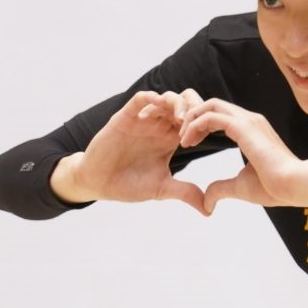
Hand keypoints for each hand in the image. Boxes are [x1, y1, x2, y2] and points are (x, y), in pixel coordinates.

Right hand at [61, 90, 207, 211]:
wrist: (98, 183)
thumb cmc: (128, 184)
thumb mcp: (161, 189)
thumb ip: (184, 193)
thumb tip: (209, 210)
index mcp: (170, 139)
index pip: (194, 121)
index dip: (203, 124)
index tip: (205, 138)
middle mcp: (159, 127)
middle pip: (185, 102)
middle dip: (195, 108)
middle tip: (195, 125)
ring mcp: (142, 120)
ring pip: (165, 98)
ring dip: (177, 103)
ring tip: (180, 118)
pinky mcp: (125, 118)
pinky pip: (140, 99)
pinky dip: (151, 97)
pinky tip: (158, 104)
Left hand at [178, 98, 307, 213]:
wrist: (293, 185)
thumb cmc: (274, 186)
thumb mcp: (239, 186)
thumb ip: (221, 189)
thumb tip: (207, 202)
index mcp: (251, 130)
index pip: (221, 115)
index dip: (201, 124)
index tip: (189, 142)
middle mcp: (250, 120)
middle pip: (213, 105)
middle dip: (193, 117)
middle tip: (181, 137)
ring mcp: (248, 120)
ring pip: (211, 105)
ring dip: (191, 118)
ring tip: (182, 139)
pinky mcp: (244, 127)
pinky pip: (211, 116)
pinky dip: (195, 125)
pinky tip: (188, 141)